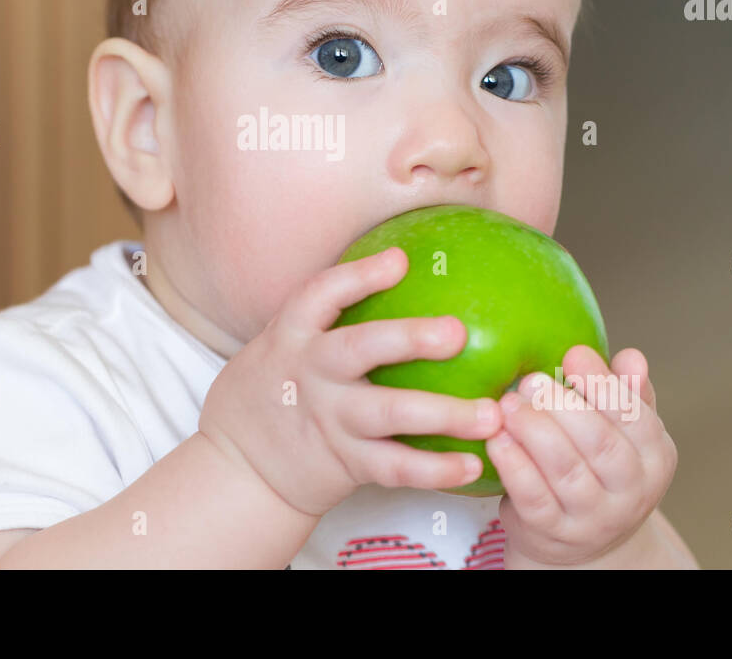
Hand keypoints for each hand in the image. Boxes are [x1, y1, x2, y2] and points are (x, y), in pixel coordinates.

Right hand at [198, 246, 503, 518]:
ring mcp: (329, 419)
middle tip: (458, 332)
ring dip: (444, 414)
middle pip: (359, 350)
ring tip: (492, 413)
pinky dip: (435, 470)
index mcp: (292, 337)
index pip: (319, 296)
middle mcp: (311, 375)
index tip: (399, 261)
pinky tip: (473, 463)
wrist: (239, 465)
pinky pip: (395, 467)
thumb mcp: (280, 343)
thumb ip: (324, 316)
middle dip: (408, 339)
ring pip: (389, 414)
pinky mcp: (345, 463)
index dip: (358, 277)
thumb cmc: (275, 389)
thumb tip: (396, 263)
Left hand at [485, 345, 677, 566]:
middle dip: (563, 406)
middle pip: (600, 445)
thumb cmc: (599, 469)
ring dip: (533, 431)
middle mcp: (631, 494)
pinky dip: (513, 465)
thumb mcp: (624, 434)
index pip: (636, 419)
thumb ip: (628, 395)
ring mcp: (593, 520)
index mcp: (655, 459)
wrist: (579, 542)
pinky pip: (533, 498)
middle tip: (530, 380)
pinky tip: (496, 439)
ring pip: (565, 471)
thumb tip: (632, 357)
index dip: (604, 385)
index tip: (573, 354)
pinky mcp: (553, 534)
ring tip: (508, 403)